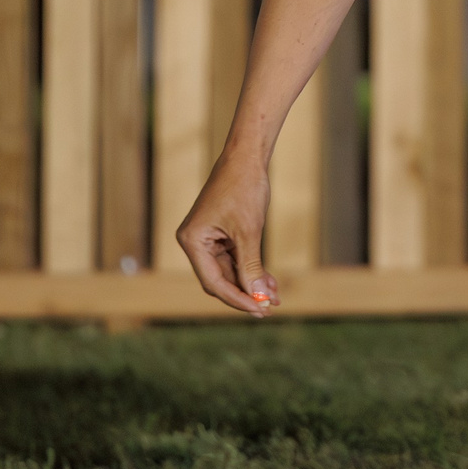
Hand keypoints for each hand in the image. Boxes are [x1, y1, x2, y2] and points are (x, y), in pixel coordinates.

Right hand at [175, 144, 277, 315]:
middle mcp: (195, 242)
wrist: (247, 158)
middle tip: (270, 307)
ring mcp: (207, 239)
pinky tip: (269, 282)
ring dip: (252, 283)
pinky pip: (235, 259)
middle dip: (246, 293)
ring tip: (275, 297)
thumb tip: (259, 297)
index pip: (213, 281)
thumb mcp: (249, 232)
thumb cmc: (244, 188)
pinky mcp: (220, 235)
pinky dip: (251, 269)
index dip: (236, 298)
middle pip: (220, 280)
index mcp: (192, 241)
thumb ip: (251, 266)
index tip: (259, 310)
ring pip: (230, 272)